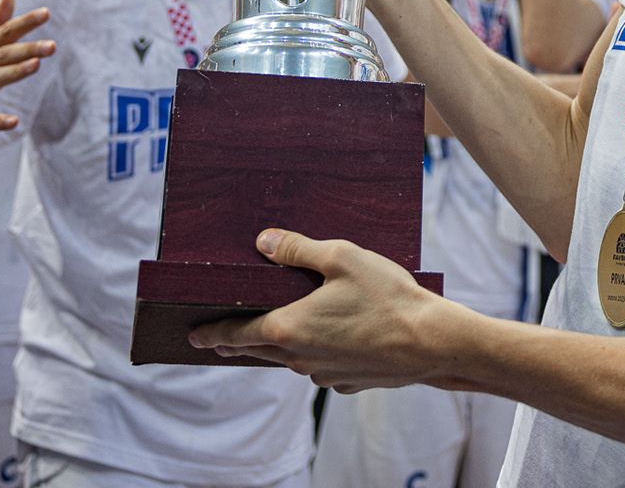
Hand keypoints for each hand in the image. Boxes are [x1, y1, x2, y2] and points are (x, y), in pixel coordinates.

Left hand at [189, 229, 448, 389]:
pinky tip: (331, 335)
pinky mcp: (346, 382)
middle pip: (258, 350)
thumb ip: (297, 249)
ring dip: (278, 345)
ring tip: (277, 329)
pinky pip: (320, 365)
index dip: (212, 332)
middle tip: (219, 338)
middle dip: (237, 342)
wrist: (431, 343)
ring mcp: (322, 374)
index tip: (193, 336)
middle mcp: (299, 358)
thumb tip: (263, 242)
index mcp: (288, 327)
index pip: (236, 332)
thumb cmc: (387, 297)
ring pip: (290, 358)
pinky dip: (315, 352)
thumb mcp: (342, 258)